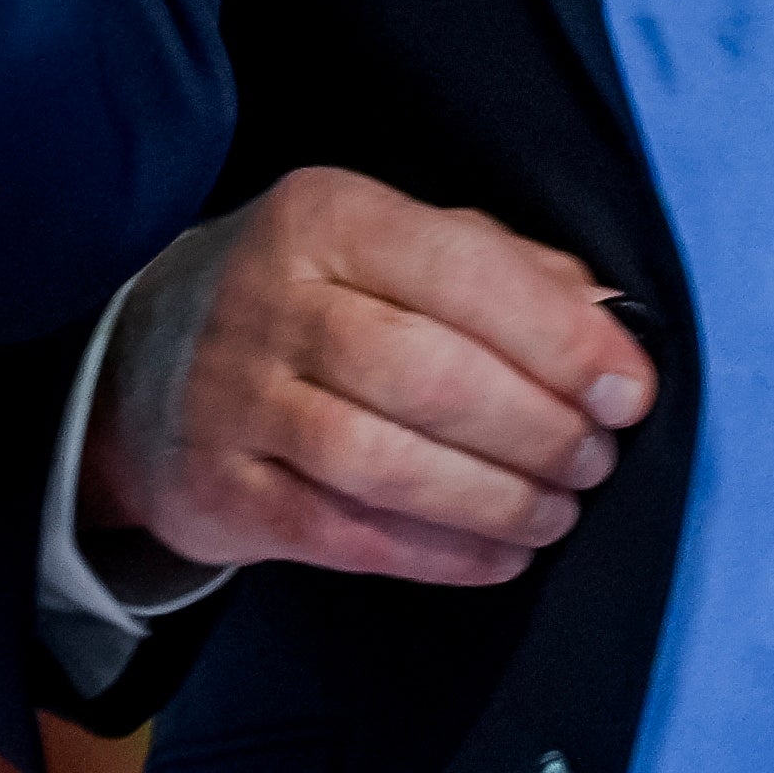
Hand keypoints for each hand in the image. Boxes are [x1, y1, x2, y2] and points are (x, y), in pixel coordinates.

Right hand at [78, 167, 655, 586]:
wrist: (144, 369)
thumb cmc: (308, 300)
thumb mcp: (389, 246)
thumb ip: (502, 268)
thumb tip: (608, 320)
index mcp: (324, 216)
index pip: (462, 270)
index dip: (563, 340)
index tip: (629, 392)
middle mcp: (269, 299)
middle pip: (431, 375)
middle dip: (540, 430)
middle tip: (593, 459)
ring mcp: (236, 400)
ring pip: (387, 464)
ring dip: (498, 499)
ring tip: (555, 511)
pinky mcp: (224, 492)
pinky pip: (349, 537)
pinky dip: (443, 556)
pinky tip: (498, 552)